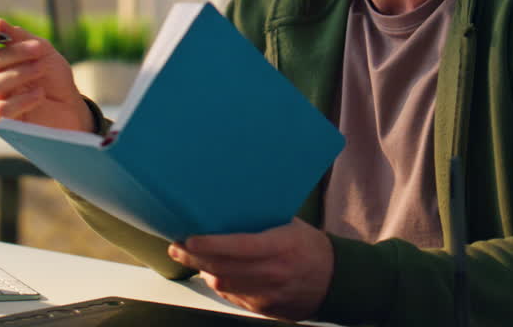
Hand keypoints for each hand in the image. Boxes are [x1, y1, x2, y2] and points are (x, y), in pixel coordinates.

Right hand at [0, 18, 93, 131]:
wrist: (71, 107)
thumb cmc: (53, 78)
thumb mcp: (42, 52)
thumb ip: (21, 38)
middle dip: (15, 53)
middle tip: (39, 49)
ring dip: (20, 73)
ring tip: (42, 69)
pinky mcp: (3, 124)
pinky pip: (2, 110)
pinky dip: (23, 99)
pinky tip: (40, 94)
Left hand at [167, 219, 332, 320]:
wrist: (336, 281)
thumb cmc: (310, 246)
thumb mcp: (292, 226)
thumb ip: (262, 222)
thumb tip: (228, 204)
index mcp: (281, 246)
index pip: (238, 247)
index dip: (210, 245)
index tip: (189, 239)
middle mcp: (273, 273)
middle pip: (222, 268)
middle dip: (194, 258)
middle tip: (176, 247)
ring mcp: (268, 294)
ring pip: (223, 285)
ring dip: (203, 271)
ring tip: (190, 257)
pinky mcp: (264, 309)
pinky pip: (232, 297)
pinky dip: (220, 283)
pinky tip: (213, 272)